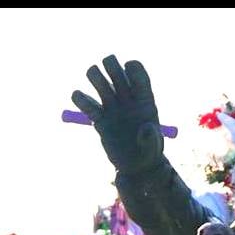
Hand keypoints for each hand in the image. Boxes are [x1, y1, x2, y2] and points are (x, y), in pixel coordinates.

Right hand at [71, 55, 163, 174]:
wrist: (136, 167)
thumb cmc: (149, 154)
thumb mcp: (154, 147)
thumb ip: (150, 137)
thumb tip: (144, 128)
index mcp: (143, 99)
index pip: (136, 70)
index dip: (131, 68)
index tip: (128, 78)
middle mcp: (126, 98)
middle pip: (115, 68)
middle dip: (110, 67)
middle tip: (110, 87)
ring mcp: (111, 106)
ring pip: (99, 79)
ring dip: (95, 77)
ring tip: (99, 98)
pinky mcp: (99, 118)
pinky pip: (86, 101)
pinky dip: (80, 98)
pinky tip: (85, 105)